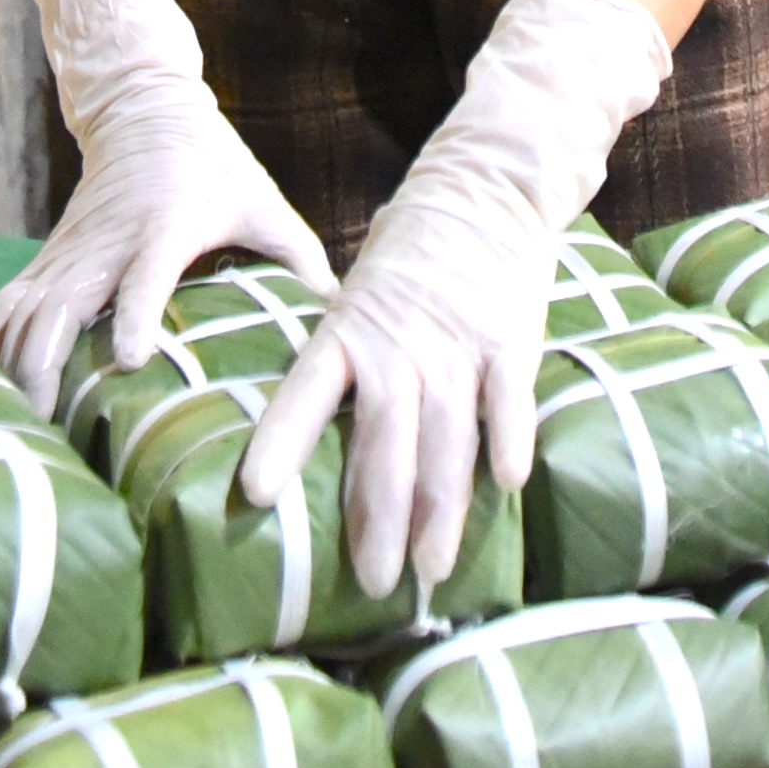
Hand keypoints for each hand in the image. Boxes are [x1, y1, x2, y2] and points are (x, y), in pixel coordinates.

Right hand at [0, 0, 328, 414]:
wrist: (144, 109)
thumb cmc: (216, 165)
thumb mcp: (265, 205)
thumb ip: (301, 260)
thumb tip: (344, 322)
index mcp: (165, 225)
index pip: (143, 275)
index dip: (133, 315)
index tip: (128, 361)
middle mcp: (108, 239)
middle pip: (59, 306)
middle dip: (47, 367)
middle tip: (51, 428)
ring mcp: (69, 249)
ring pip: (24, 311)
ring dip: (14, 367)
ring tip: (20, 428)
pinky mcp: (49, 256)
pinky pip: (10, 305)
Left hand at [237, 0, 673, 592]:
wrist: (485, 184)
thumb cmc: (408, 256)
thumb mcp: (356, 296)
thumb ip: (341, 361)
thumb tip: (302, 436)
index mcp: (348, 330)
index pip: (304, 393)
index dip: (282, 442)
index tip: (257, 494)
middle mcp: (399, 343)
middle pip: (384, 444)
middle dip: (379, 521)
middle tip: (372, 583)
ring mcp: (457, 341)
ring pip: (446, 440)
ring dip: (440, 511)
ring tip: (431, 569)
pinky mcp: (511, 337)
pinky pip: (508, 400)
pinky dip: (507, 442)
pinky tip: (506, 486)